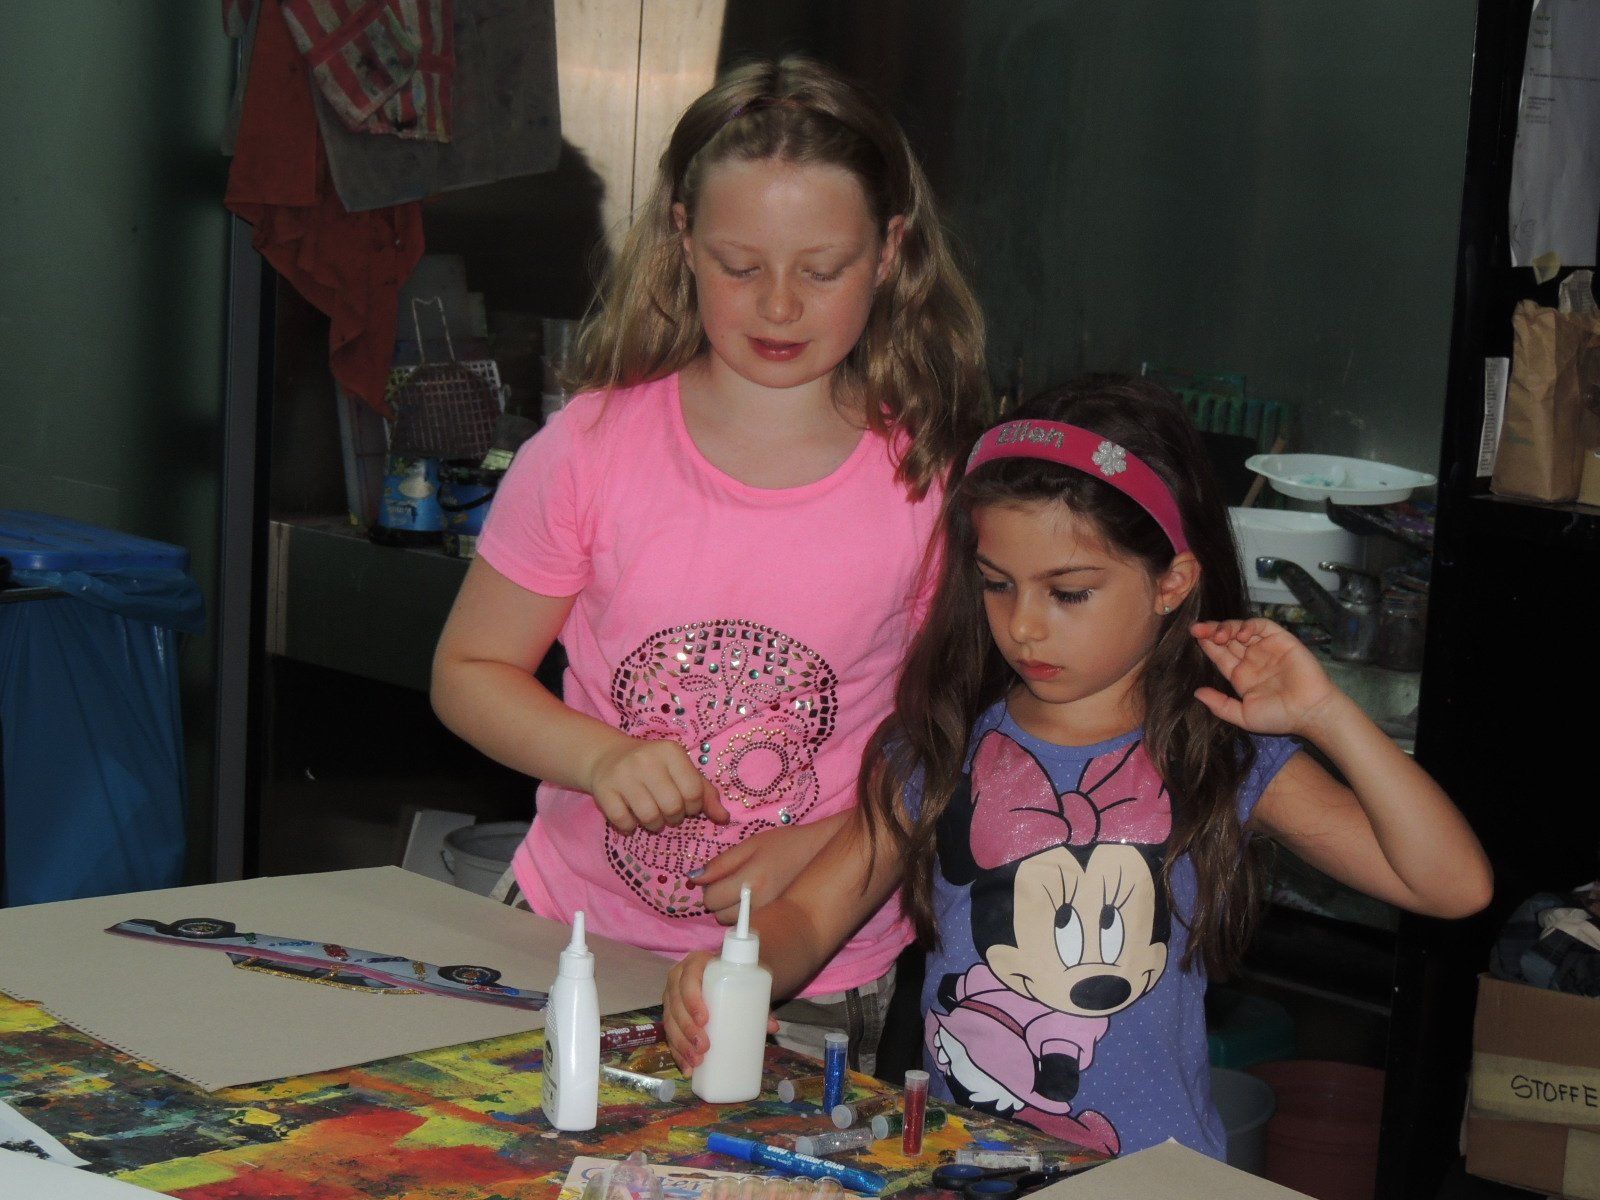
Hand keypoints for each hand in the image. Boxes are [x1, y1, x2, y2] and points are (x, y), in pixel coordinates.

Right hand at [585, 738, 729, 834]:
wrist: (608, 756)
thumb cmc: (654, 768)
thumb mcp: (681, 771)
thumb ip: (705, 793)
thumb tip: (724, 819)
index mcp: (671, 752)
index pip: (694, 791)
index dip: (693, 807)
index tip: (685, 805)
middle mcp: (646, 759)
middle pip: (673, 807)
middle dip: (673, 818)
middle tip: (667, 812)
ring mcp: (623, 774)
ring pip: (650, 817)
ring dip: (654, 824)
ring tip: (651, 815)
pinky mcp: (603, 790)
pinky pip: (624, 822)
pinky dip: (630, 826)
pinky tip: (630, 816)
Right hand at [663, 949, 779, 1073]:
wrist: (728, 976)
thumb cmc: (736, 977)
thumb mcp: (747, 983)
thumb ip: (758, 1003)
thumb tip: (773, 1027)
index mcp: (697, 964)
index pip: (689, 979)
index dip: (692, 999)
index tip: (704, 1020)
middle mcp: (679, 979)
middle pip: (677, 1004)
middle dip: (687, 1029)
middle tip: (704, 1047)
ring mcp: (673, 998)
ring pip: (670, 1021)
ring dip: (681, 1044)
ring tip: (697, 1061)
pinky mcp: (672, 1016)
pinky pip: (670, 1034)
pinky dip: (678, 1053)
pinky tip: (688, 1069)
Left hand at [693, 817, 843, 924]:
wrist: (821, 853)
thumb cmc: (785, 844)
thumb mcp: (750, 845)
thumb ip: (720, 863)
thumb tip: (693, 878)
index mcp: (750, 881)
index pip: (711, 898)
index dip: (709, 887)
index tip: (718, 878)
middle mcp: (759, 904)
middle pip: (719, 915)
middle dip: (719, 900)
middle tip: (732, 883)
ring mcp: (769, 917)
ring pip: (732, 925)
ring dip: (731, 911)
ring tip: (746, 892)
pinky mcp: (778, 922)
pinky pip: (749, 928)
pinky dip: (746, 918)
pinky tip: (756, 902)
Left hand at [1190, 618, 1346, 737]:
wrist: (1310, 711)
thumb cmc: (1279, 717)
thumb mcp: (1243, 715)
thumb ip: (1220, 705)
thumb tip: (1197, 693)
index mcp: (1241, 676)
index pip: (1219, 655)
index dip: (1207, 645)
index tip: (1194, 637)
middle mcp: (1251, 659)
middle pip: (1226, 639)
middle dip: (1210, 632)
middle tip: (1197, 630)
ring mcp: (1266, 648)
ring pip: (1240, 629)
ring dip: (1226, 627)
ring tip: (1217, 634)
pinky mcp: (1280, 639)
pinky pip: (1261, 626)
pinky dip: (1248, 625)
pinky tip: (1240, 633)